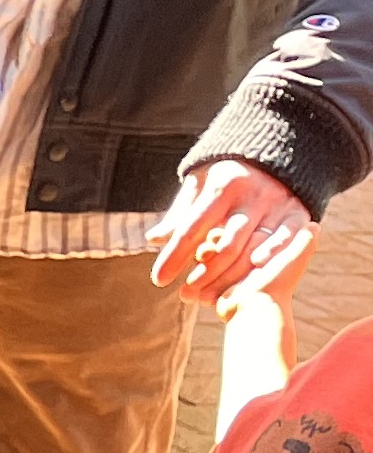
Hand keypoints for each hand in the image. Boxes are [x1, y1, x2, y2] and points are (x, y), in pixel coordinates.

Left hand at [150, 158, 317, 311]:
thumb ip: (179, 215)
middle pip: (225, 243)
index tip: (159, 280)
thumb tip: (153, 239)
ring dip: (230, 275)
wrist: (272, 156)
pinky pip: (286, 237)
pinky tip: (255, 268)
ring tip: (208, 296)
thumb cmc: (224, 180)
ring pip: (253, 245)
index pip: (193, 227)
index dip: (174, 255)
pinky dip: (271, 253)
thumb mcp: (199, 187)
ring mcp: (278, 203)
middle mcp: (252, 194)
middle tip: (184, 295)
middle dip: (203, 272)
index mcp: (222, 186)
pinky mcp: (299, 211)